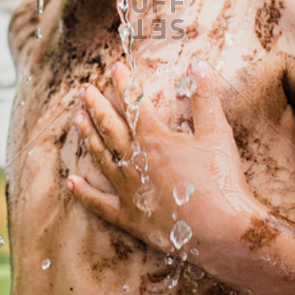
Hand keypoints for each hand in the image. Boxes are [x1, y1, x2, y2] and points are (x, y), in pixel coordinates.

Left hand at [66, 58, 258, 254]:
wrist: (223, 231)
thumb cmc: (222, 181)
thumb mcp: (218, 133)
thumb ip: (205, 97)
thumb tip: (198, 64)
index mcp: (155, 140)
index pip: (134, 104)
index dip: (124, 84)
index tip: (116, 68)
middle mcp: (136, 162)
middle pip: (110, 128)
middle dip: (96, 106)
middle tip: (83, 90)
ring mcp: (129, 191)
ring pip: (102, 158)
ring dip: (88, 138)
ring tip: (76, 120)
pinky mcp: (130, 217)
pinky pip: (100, 204)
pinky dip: (84, 193)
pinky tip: (70, 182)